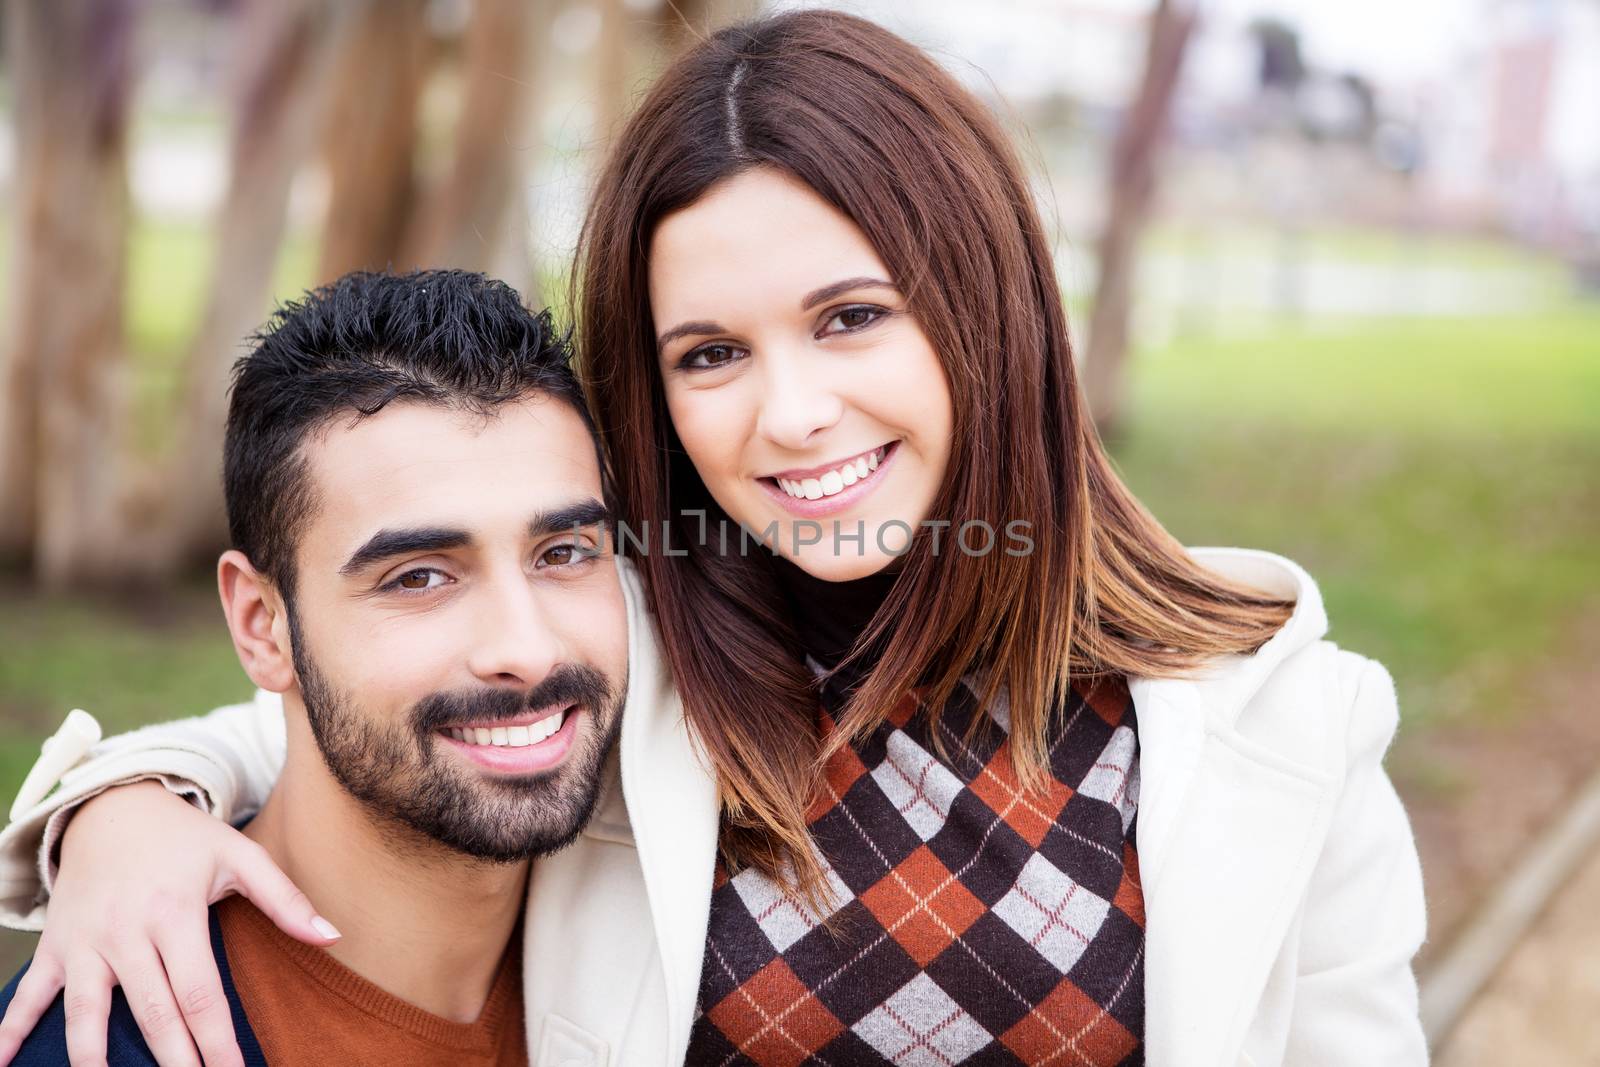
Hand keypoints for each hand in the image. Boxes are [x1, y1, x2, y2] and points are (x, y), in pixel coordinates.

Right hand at [0, 781, 338, 1066]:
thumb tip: (332, 937)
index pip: (199, 992)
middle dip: (171, 1061)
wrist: (114, 807)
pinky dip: (11, 1028)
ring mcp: (85, 942)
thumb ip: (286, 899)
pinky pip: (31, 993)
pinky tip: (2, 1062)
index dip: (217, 1040)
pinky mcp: (56, 946)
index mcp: (175, 914)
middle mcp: (126, 932)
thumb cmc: (186, 839)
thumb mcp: (240, 857)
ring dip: (94, 1058)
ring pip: (87, 1013)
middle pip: (151, 1012)